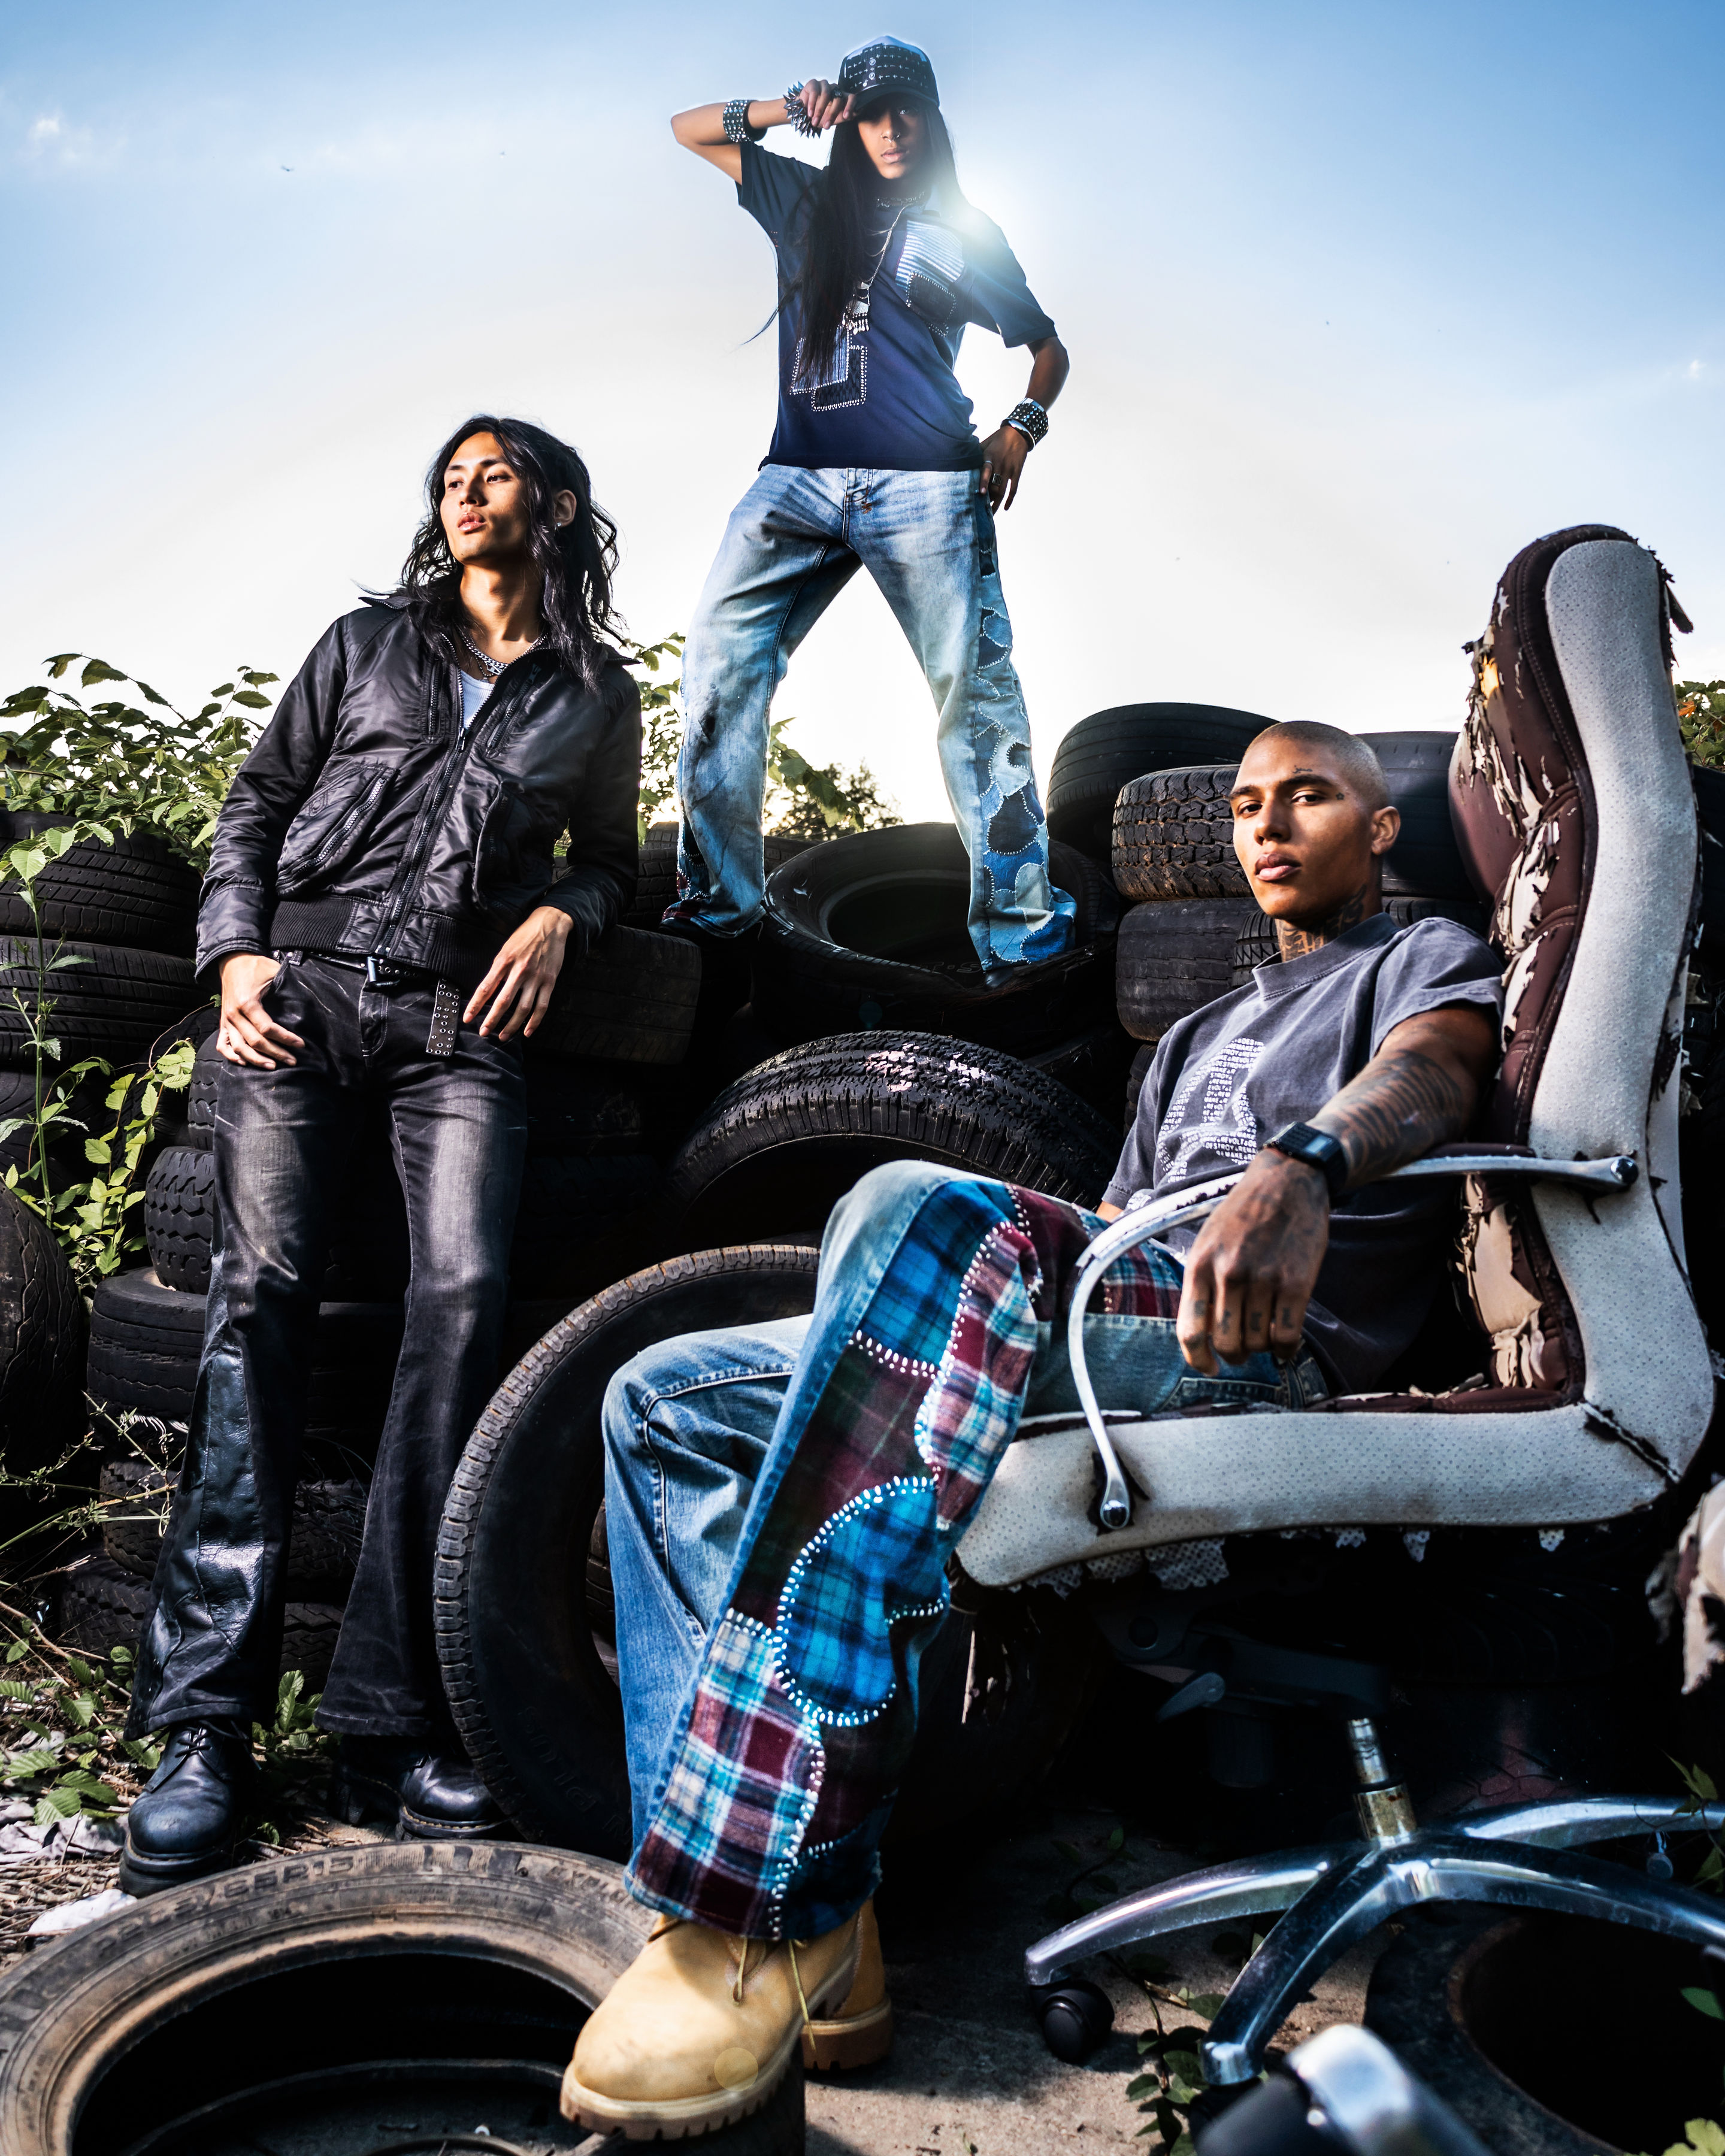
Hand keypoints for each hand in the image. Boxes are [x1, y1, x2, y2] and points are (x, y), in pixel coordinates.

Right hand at [217, 953, 303, 1068]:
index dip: (285, 1038)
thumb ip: (287, 987)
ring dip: (256, 1060)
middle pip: (255, 1042)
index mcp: (247, 1003)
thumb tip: (307, 1004)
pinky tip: (245, 1062)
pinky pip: (223, 1045)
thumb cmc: (256, 966)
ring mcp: (226, 1020)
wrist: (233, 960)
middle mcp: (234, 1014)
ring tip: (273, 1066)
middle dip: (276, 1053)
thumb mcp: (274, 972)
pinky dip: (232, 1056)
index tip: (301, 1044)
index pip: (267, 1029)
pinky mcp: (223, 1022)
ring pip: (239, 1048)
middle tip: (292, 1060)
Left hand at [464, 905, 575, 1041]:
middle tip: (483, 1032)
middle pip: (503, 1001)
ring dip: (511, 1026)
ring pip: (523, 1008)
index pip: (486, 987)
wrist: (550, 925)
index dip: (475, 1005)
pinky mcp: (550, 982)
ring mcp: (536, 977)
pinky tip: (526, 1032)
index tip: (467, 1018)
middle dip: (492, 1020)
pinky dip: (534, 1022)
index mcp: (504, 961)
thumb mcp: (505, 948)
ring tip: (502, 1036)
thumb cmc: (524, 937)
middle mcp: (519, 970)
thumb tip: (487, 991)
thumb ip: (497, 970)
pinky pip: (541, 1007)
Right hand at [799, 78, 853, 130]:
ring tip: (815, 121)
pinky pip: (815, 92)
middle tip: (826, 126)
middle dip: (832, 114)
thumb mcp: (832, 119)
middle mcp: (835, 89)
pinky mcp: (813, 83)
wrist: (803, 114)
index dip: (850, 106)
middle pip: (838, 99)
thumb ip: (843, 116)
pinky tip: (810, 113)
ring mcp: (824, 85)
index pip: (851, 98)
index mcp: (842, 97)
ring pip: (826, 94)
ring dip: (820, 110)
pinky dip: (812, 104)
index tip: (846, 116)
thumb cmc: (820, 116)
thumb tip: (855, 113)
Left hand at [978, 426, 1030, 512]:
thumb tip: (960, 462)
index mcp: (991, 456)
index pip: (987, 471)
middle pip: (995, 485)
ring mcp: (1010, 470)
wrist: (1018, 433)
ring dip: (996, 503)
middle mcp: (1001, 464)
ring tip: (990, 513)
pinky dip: (1009, 500)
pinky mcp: (1017, 472)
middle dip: (988, 499)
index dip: (984, 482)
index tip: (981, 493)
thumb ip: (976, 454)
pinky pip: (1014, 489)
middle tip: (979, 509)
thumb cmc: (997, 439)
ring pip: (1003, 491)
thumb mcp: (985, 443)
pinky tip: (1005, 508)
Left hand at [1175, 1149, 1330, 1374]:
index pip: (1190, 1331)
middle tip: (1242, 1351)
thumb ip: (1202, 1281)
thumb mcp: (1208, 1239)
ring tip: (1265, 1338)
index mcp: (1200, 1264)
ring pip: (1258, 1343)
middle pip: (1226, 1343)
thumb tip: (1201, 1332)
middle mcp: (1229, 1274)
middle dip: (1234, 1356)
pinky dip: (1287, 1350)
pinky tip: (1286, 1347)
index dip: (1198, 1360)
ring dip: (1262, 1349)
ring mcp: (1264, 1279)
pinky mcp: (1296, 1283)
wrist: (1289, 1181)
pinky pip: (1288, 1335)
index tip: (1209, 1368)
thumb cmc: (1245, 1212)